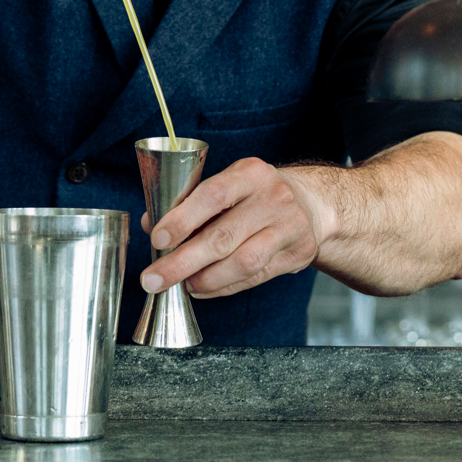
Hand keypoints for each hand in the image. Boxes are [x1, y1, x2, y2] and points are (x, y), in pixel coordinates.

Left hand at [139, 157, 334, 299]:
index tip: (157, 239)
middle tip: (153, 279)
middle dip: (183, 262)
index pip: (213, 195)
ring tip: (182, 285)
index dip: (182, 219)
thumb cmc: (255, 194)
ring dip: (206, 279)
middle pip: (224, 236)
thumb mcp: (229, 184)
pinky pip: (255, 277)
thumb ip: (190, 203)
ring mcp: (289, 228)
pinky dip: (224, 287)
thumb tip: (150, 225)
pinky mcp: (297, 255)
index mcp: (251, 173)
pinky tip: (202, 288)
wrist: (311, 204)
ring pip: (243, 262)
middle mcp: (274, 198)